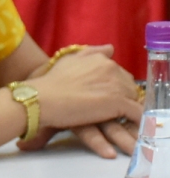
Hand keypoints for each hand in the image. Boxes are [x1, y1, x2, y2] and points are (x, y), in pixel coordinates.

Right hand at [26, 46, 141, 158]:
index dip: (114, 86)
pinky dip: (137, 121)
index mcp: (100, 59)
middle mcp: (111, 68)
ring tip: (122, 121)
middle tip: (111, 110)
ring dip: (130, 109)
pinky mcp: (118, 103)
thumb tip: (111, 48)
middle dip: (123, 97)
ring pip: (134, 99)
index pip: (118, 73)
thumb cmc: (47, 83)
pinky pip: (137, 113)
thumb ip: (91, 52)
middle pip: (129, 85)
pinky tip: (132, 129)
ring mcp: (116, 85)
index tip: (106, 96)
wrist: (40, 99)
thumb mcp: (68, 60)